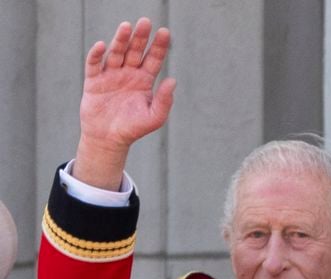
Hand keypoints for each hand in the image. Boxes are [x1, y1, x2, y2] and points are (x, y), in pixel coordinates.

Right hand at [74, 18, 175, 189]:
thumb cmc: (133, 129)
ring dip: (121, 40)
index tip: (165, 32)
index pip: (153, 59)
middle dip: (140, 37)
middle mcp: (128, 73)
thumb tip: (173, 81)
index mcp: (144, 80)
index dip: (159, 46)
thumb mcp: (154, 117)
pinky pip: (94, 64)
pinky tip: (102, 46)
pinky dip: (96, 55)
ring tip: (126, 27)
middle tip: (146, 22)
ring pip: (116, 53)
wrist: (108, 140)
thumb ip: (164, 101)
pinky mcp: (94, 81)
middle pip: (135, 50)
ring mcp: (110, 75)